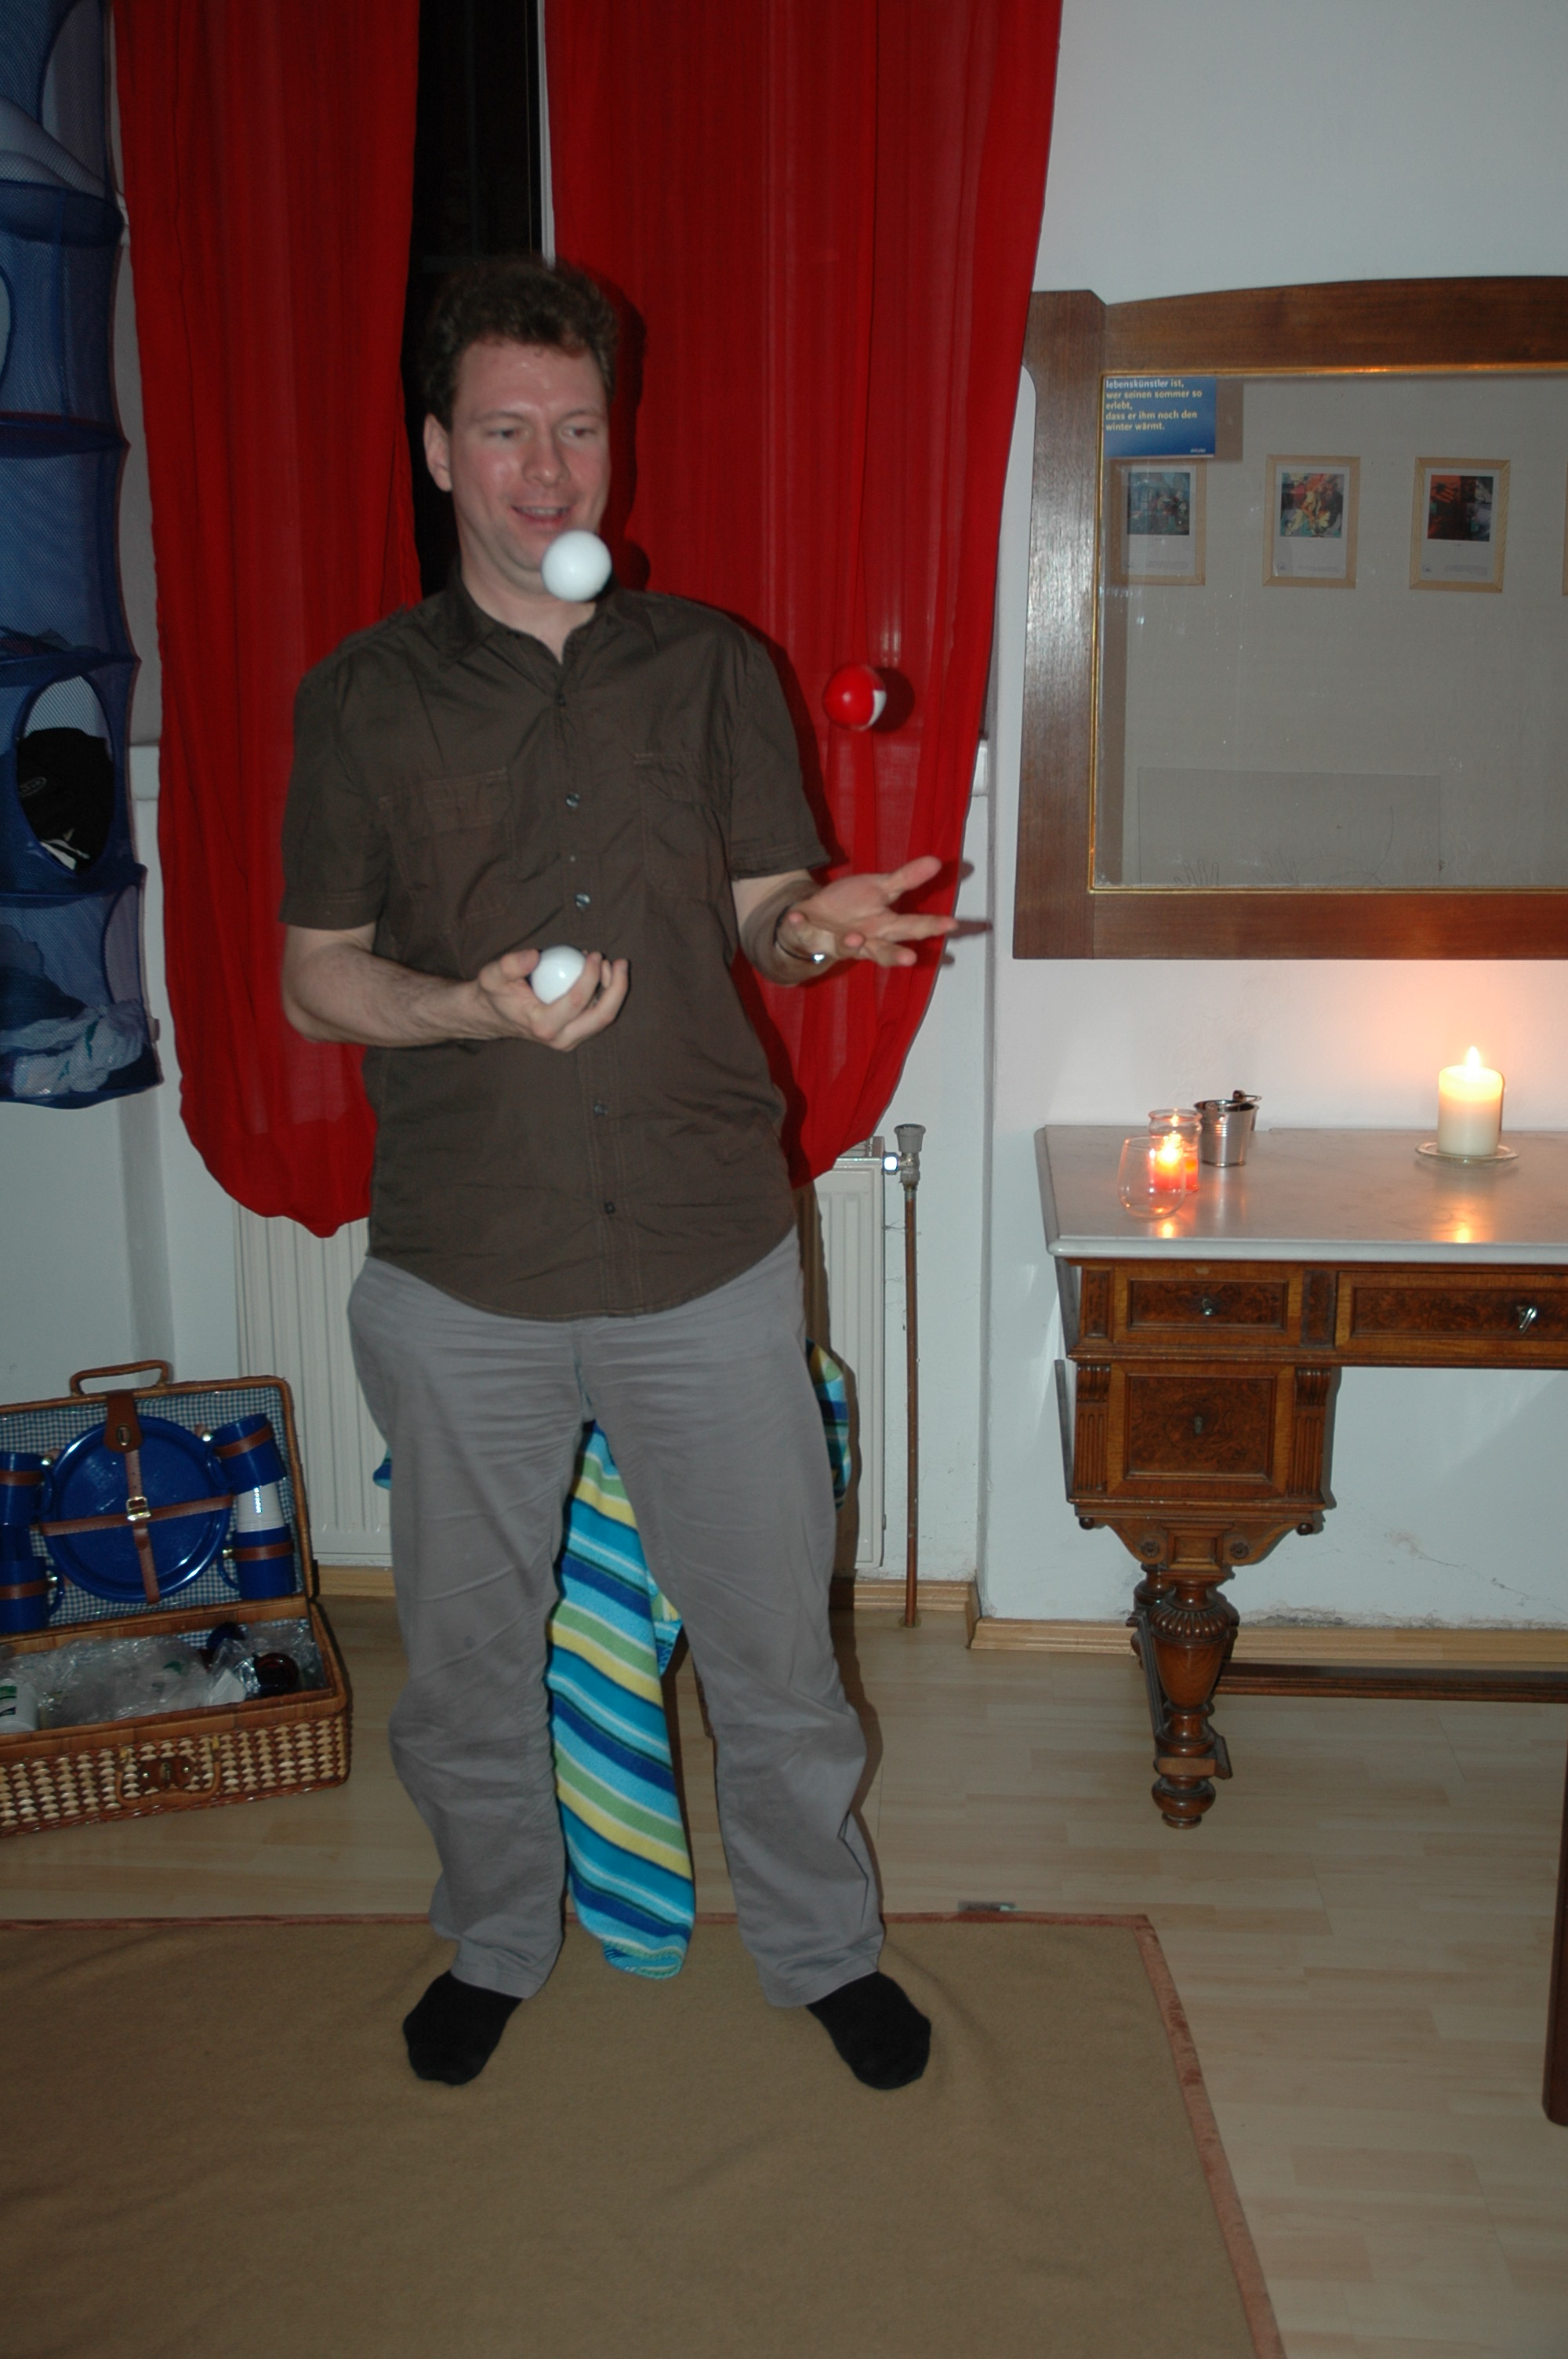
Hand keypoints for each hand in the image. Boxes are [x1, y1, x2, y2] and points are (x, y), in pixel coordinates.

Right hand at [472, 947, 629, 1048]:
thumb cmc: (496, 993)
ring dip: (615, 991)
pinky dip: (607, 995)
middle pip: (602, 1017)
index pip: (576, 1002)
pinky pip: (599, 1017)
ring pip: (605, 1019)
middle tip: (619, 962)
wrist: (495, 1015)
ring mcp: (571, 1039)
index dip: (591, 976)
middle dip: (617, 988)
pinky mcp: (576, 1035)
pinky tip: (603, 974)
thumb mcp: (493, 975)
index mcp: (543, 1026)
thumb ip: (510, 964)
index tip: (593, 954)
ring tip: (609, 965)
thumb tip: (534, 956)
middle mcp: (561, 1038)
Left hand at [778, 856, 955, 969]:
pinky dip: (797, 924)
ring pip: (846, 949)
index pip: (911, 927)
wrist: (814, 918)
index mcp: (884, 928)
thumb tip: (937, 861)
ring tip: (854, 938)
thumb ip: (907, 879)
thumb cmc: (853, 907)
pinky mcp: (809, 936)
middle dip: (895, 955)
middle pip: (882, 950)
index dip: (931, 926)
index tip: (952, 924)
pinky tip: (794, 915)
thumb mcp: (881, 888)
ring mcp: (836, 943)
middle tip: (910, 959)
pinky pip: (802, 932)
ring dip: (849, 945)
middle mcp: (865, 942)